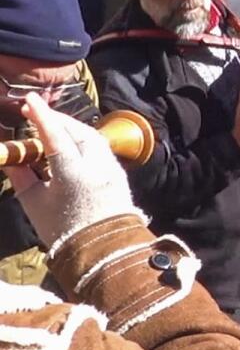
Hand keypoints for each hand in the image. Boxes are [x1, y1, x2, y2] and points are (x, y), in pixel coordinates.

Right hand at [3, 94, 137, 246]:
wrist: (101, 250)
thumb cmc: (62, 230)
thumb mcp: (34, 203)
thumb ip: (22, 176)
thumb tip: (12, 158)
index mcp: (73, 173)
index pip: (56, 135)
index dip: (42, 116)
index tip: (30, 100)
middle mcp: (96, 165)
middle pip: (78, 131)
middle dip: (57, 119)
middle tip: (36, 113)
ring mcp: (111, 168)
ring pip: (92, 137)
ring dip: (72, 128)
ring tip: (52, 127)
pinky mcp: (118, 173)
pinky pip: (100, 149)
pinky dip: (84, 141)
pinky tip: (71, 144)